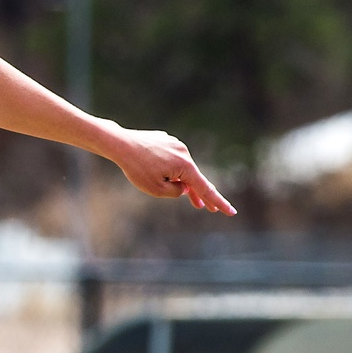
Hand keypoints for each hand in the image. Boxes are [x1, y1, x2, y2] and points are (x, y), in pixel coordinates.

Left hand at [109, 128, 235, 213]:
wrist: (120, 144)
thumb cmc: (137, 168)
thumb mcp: (157, 189)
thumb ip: (175, 192)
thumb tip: (184, 188)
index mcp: (186, 167)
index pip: (205, 189)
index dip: (218, 202)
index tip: (231, 212)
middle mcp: (184, 153)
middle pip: (195, 178)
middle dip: (200, 195)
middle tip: (208, 209)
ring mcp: (176, 145)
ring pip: (182, 168)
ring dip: (182, 181)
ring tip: (187, 196)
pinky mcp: (166, 140)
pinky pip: (171, 159)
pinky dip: (170, 168)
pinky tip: (155, 169)